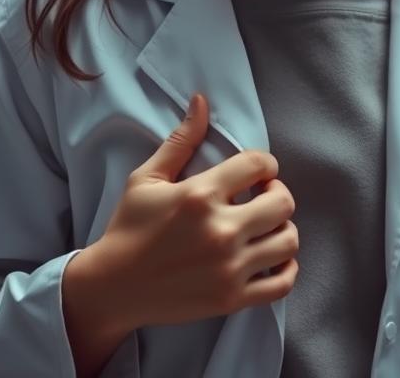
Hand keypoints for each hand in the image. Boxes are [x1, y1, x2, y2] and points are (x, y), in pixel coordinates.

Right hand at [78, 92, 298, 331]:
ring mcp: (228, 268)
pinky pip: (282, 283)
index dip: (265, 164)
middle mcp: (220, 230)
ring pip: (287, 240)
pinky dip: (286, 269)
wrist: (112, 288)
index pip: (259, 164)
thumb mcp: (147, 178)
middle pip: (283, 202)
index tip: (256, 173)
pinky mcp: (231, 298)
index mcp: (200, 194)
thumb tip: (202, 101)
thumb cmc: (128, 227)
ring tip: (264, 226)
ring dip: (282, 228)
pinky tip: (270, 257)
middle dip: (277, 192)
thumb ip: (181, 140)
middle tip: (261, 196)